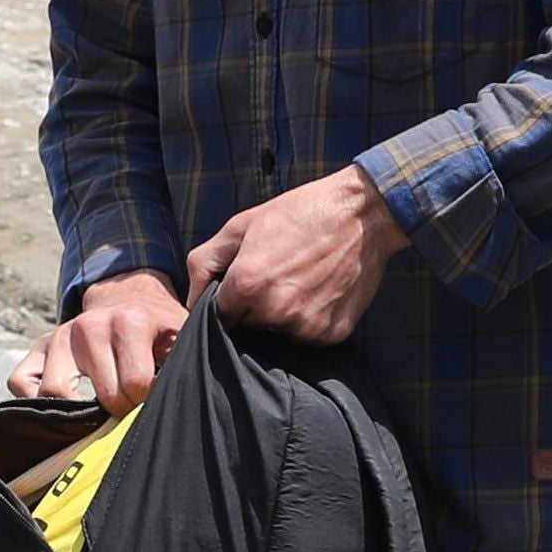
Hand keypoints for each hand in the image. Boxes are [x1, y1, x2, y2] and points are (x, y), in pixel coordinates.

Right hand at [17, 267, 189, 407]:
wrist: (129, 297)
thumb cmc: (160, 328)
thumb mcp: (183, 335)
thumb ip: (186, 361)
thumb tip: (184, 400)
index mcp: (130, 321)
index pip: (136, 387)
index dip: (146, 404)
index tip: (152, 400)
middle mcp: (89, 325)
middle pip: (100, 396)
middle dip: (119, 412)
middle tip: (129, 409)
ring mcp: (60, 335)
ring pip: (55, 394)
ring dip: (78, 413)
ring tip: (99, 412)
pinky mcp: (38, 347)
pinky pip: (20, 382)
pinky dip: (33, 401)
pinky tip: (61, 407)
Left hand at [186, 168, 406, 347]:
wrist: (362, 214)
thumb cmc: (299, 213)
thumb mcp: (242, 225)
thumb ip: (205, 262)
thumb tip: (190, 301)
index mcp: (247, 285)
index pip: (221, 316)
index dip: (231, 302)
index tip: (246, 286)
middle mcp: (274, 311)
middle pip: (248, 328)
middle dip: (255, 310)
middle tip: (278, 277)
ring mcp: (305, 326)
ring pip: (278, 334)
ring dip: (283, 318)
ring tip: (301, 282)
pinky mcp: (330, 335)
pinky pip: (308, 337)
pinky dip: (310, 321)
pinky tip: (320, 293)